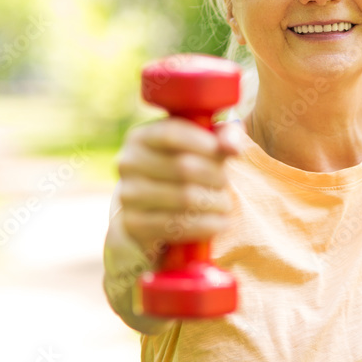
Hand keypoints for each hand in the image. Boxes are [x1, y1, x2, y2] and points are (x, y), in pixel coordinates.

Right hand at [115, 118, 242, 256]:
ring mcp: (128, 195)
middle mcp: (128, 163)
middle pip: (183, 167)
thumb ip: (225, 135)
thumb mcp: (207, 143)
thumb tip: (233, 148)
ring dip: (214, 202)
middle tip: (226, 183)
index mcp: (141, 136)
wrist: (158, 206)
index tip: (227, 154)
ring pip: (184, 198)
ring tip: (224, 204)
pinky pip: (177, 226)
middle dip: (215, 176)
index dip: (204, 144)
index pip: (171, 134)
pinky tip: (220, 223)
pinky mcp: (133, 224)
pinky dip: (206, 225)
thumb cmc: (190, 163)